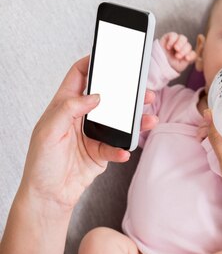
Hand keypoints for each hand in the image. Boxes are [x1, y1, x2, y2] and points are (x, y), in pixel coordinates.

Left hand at [19, 55, 158, 210]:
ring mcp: (92, 136)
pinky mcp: (100, 155)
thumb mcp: (49, 130)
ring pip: (118, 123)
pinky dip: (123, 149)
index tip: (109, 57)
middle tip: (142, 92)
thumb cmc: (41, 163)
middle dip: (125, 94)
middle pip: (107, 98)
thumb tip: (95, 96)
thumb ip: (70, 108)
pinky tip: (125, 151)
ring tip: (148, 119)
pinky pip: (117, 148)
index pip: (78, 76)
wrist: (48, 196)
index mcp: (63, 106)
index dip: (92, 64)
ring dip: (134, 121)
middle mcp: (80, 118)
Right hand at [160, 32, 196, 72]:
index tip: (186, 58)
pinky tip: (168, 47)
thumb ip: (186, 61)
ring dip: (180, 44)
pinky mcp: (170, 37)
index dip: (191, 55)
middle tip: (177, 56)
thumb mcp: (179, 66)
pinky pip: (173, 35)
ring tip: (175, 49)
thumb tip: (189, 55)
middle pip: (188, 46)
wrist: (159, 63)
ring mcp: (177, 41)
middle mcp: (183, 47)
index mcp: (187, 55)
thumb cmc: (169, 65)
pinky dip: (172, 40)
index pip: (193, 53)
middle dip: (183, 51)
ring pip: (183, 38)